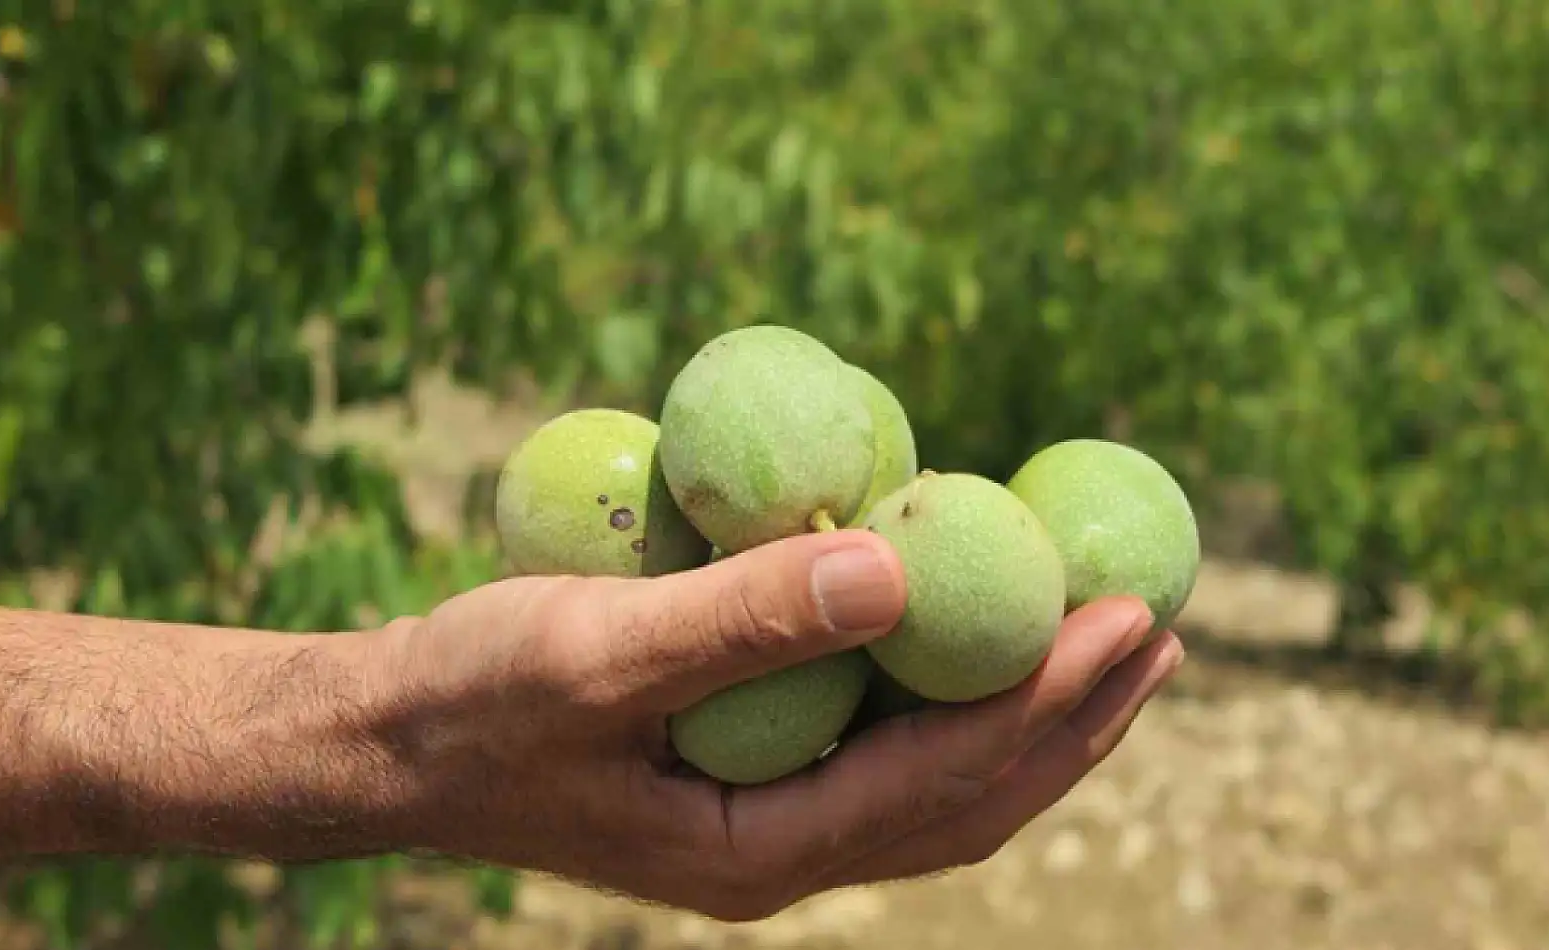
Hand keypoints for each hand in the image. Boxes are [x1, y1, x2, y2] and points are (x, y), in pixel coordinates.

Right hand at [366, 529, 1182, 920]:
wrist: (387, 743)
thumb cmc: (473, 697)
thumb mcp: (594, 651)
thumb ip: (741, 621)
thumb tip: (897, 570)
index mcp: (760, 849)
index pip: (945, 780)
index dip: (1048, 699)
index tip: (1129, 613)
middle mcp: (782, 854)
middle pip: (971, 800)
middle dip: (1076, 721)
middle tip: (1160, 630)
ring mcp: (768, 825)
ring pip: (938, 785)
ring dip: (1030, 718)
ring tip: (1110, 647)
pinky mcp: (748, 781)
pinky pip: (885, 751)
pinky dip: (952, 702)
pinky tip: (971, 641)